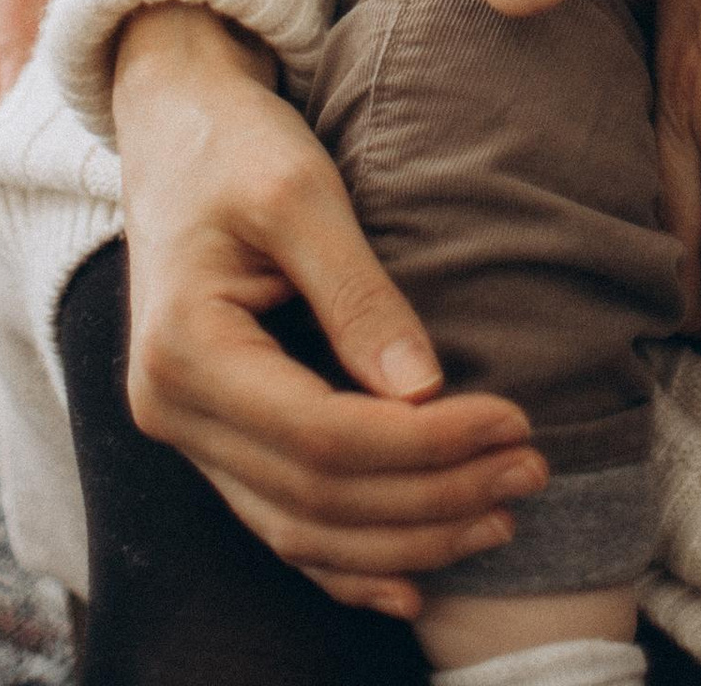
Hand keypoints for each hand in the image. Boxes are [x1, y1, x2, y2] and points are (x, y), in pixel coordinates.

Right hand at [112, 1, 548, 619]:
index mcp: (184, 350)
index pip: (322, 438)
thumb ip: (359, 293)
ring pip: (302, 530)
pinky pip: (281, 523)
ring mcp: (186, 432)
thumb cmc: (236, 142)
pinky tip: (417, 577)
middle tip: (531, 471)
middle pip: (316, 499)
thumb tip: (426, 391)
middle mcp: (170, 410)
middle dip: (432, 499)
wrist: (174, 122)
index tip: (514, 419)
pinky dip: (349, 561)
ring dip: (406, 538)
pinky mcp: (213, 435)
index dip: (425, 446)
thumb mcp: (300, 192)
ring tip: (501, 517)